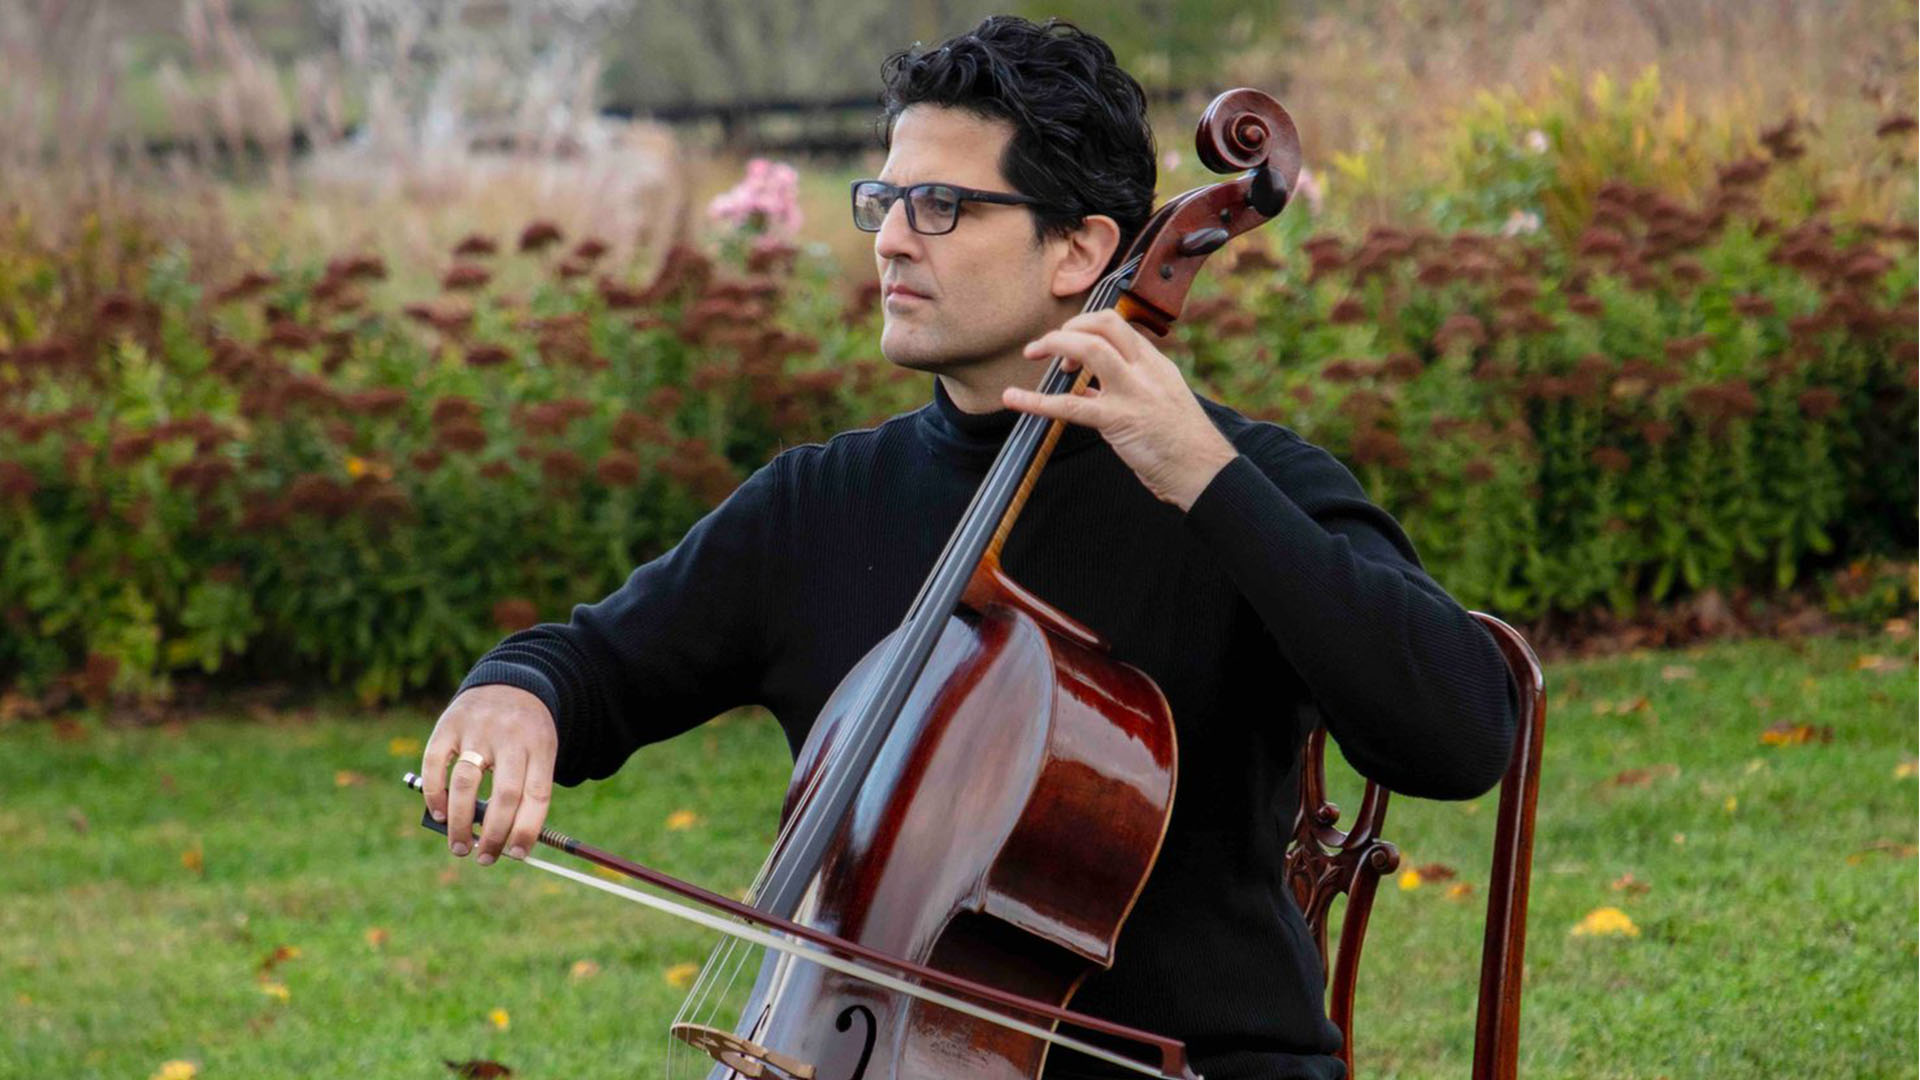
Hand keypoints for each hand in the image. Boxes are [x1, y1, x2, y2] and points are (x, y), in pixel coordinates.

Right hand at [421, 685, 557, 865]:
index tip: (516, 855)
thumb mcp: (539, 754)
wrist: (511, 683)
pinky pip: (435, 764)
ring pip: (467, 783)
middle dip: (494, 835)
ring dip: (461, 822)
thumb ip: (524, 792)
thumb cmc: (526, 734)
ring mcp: (478, 729)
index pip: (537, 796)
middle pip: (504, 795)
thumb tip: (502, 842)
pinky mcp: (448, 725)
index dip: (527, 830)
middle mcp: (510, 737)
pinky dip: (435, 794)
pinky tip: (440, 814)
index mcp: (539, 747)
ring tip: (460, 845)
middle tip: (485, 859)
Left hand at [1002, 310, 1238, 511]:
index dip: (1087, 326)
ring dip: (1055, 345)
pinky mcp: (1120, 421)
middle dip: (1069, 327)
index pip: (1118, 326)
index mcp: (1156, 365)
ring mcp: (1133, 393)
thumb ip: (1124, 391)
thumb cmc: (1182, 444)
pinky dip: (1036, 401)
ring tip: (1033, 354)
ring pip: (1090, 349)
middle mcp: (1146, 371)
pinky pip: (1071, 406)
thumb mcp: (1158, 404)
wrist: (1205, 472)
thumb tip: (1085, 390)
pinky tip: (1014, 399)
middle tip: (1046, 348)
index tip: (1070, 346)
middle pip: (1105, 324)